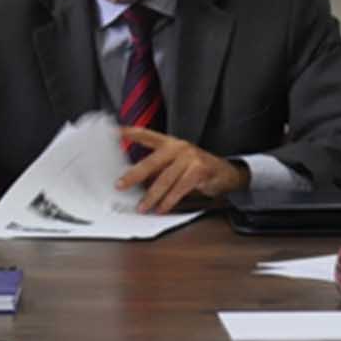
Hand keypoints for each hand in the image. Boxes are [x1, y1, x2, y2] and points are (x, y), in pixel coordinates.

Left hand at [116, 127, 245, 213]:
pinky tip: (162, 207)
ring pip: (165, 179)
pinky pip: (180, 188)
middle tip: (121, 185)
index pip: (147, 135)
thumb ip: (159, 170)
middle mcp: (179, 147)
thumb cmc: (198, 170)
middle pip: (151, 161)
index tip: (114, 132)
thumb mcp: (177, 165)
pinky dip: (169, 200)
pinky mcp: (199, 170)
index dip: (130, 133)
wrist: (226, 173)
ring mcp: (190, 157)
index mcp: (170, 143)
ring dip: (152, 196)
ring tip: (143, 206)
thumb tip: (136, 183)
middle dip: (134, 175)